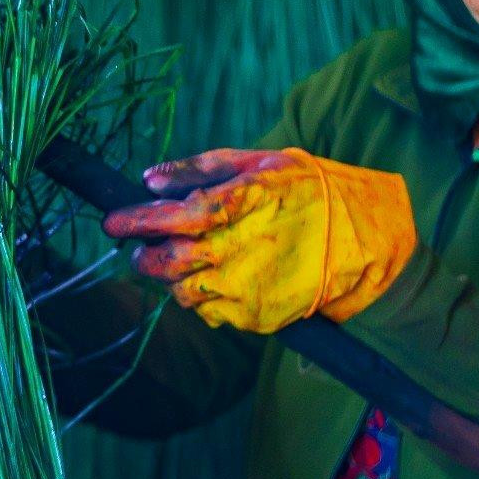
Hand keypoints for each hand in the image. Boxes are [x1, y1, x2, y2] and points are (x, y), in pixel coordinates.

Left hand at [99, 147, 415, 332]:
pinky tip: (212, 281)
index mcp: (247, 202)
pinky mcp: (257, 316)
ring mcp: (251, 286)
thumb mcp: (264, 162)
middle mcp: (245, 248)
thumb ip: (203, 168)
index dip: (139, 220)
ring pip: (183, 292)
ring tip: (178, 263)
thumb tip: (149, 178)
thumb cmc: (312, 193)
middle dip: (144, 257)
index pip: (177, 215)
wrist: (368, 245)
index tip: (111, 221)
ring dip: (169, 279)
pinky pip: (209, 314)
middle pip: (171, 260)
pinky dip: (199, 299)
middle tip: (137, 249)